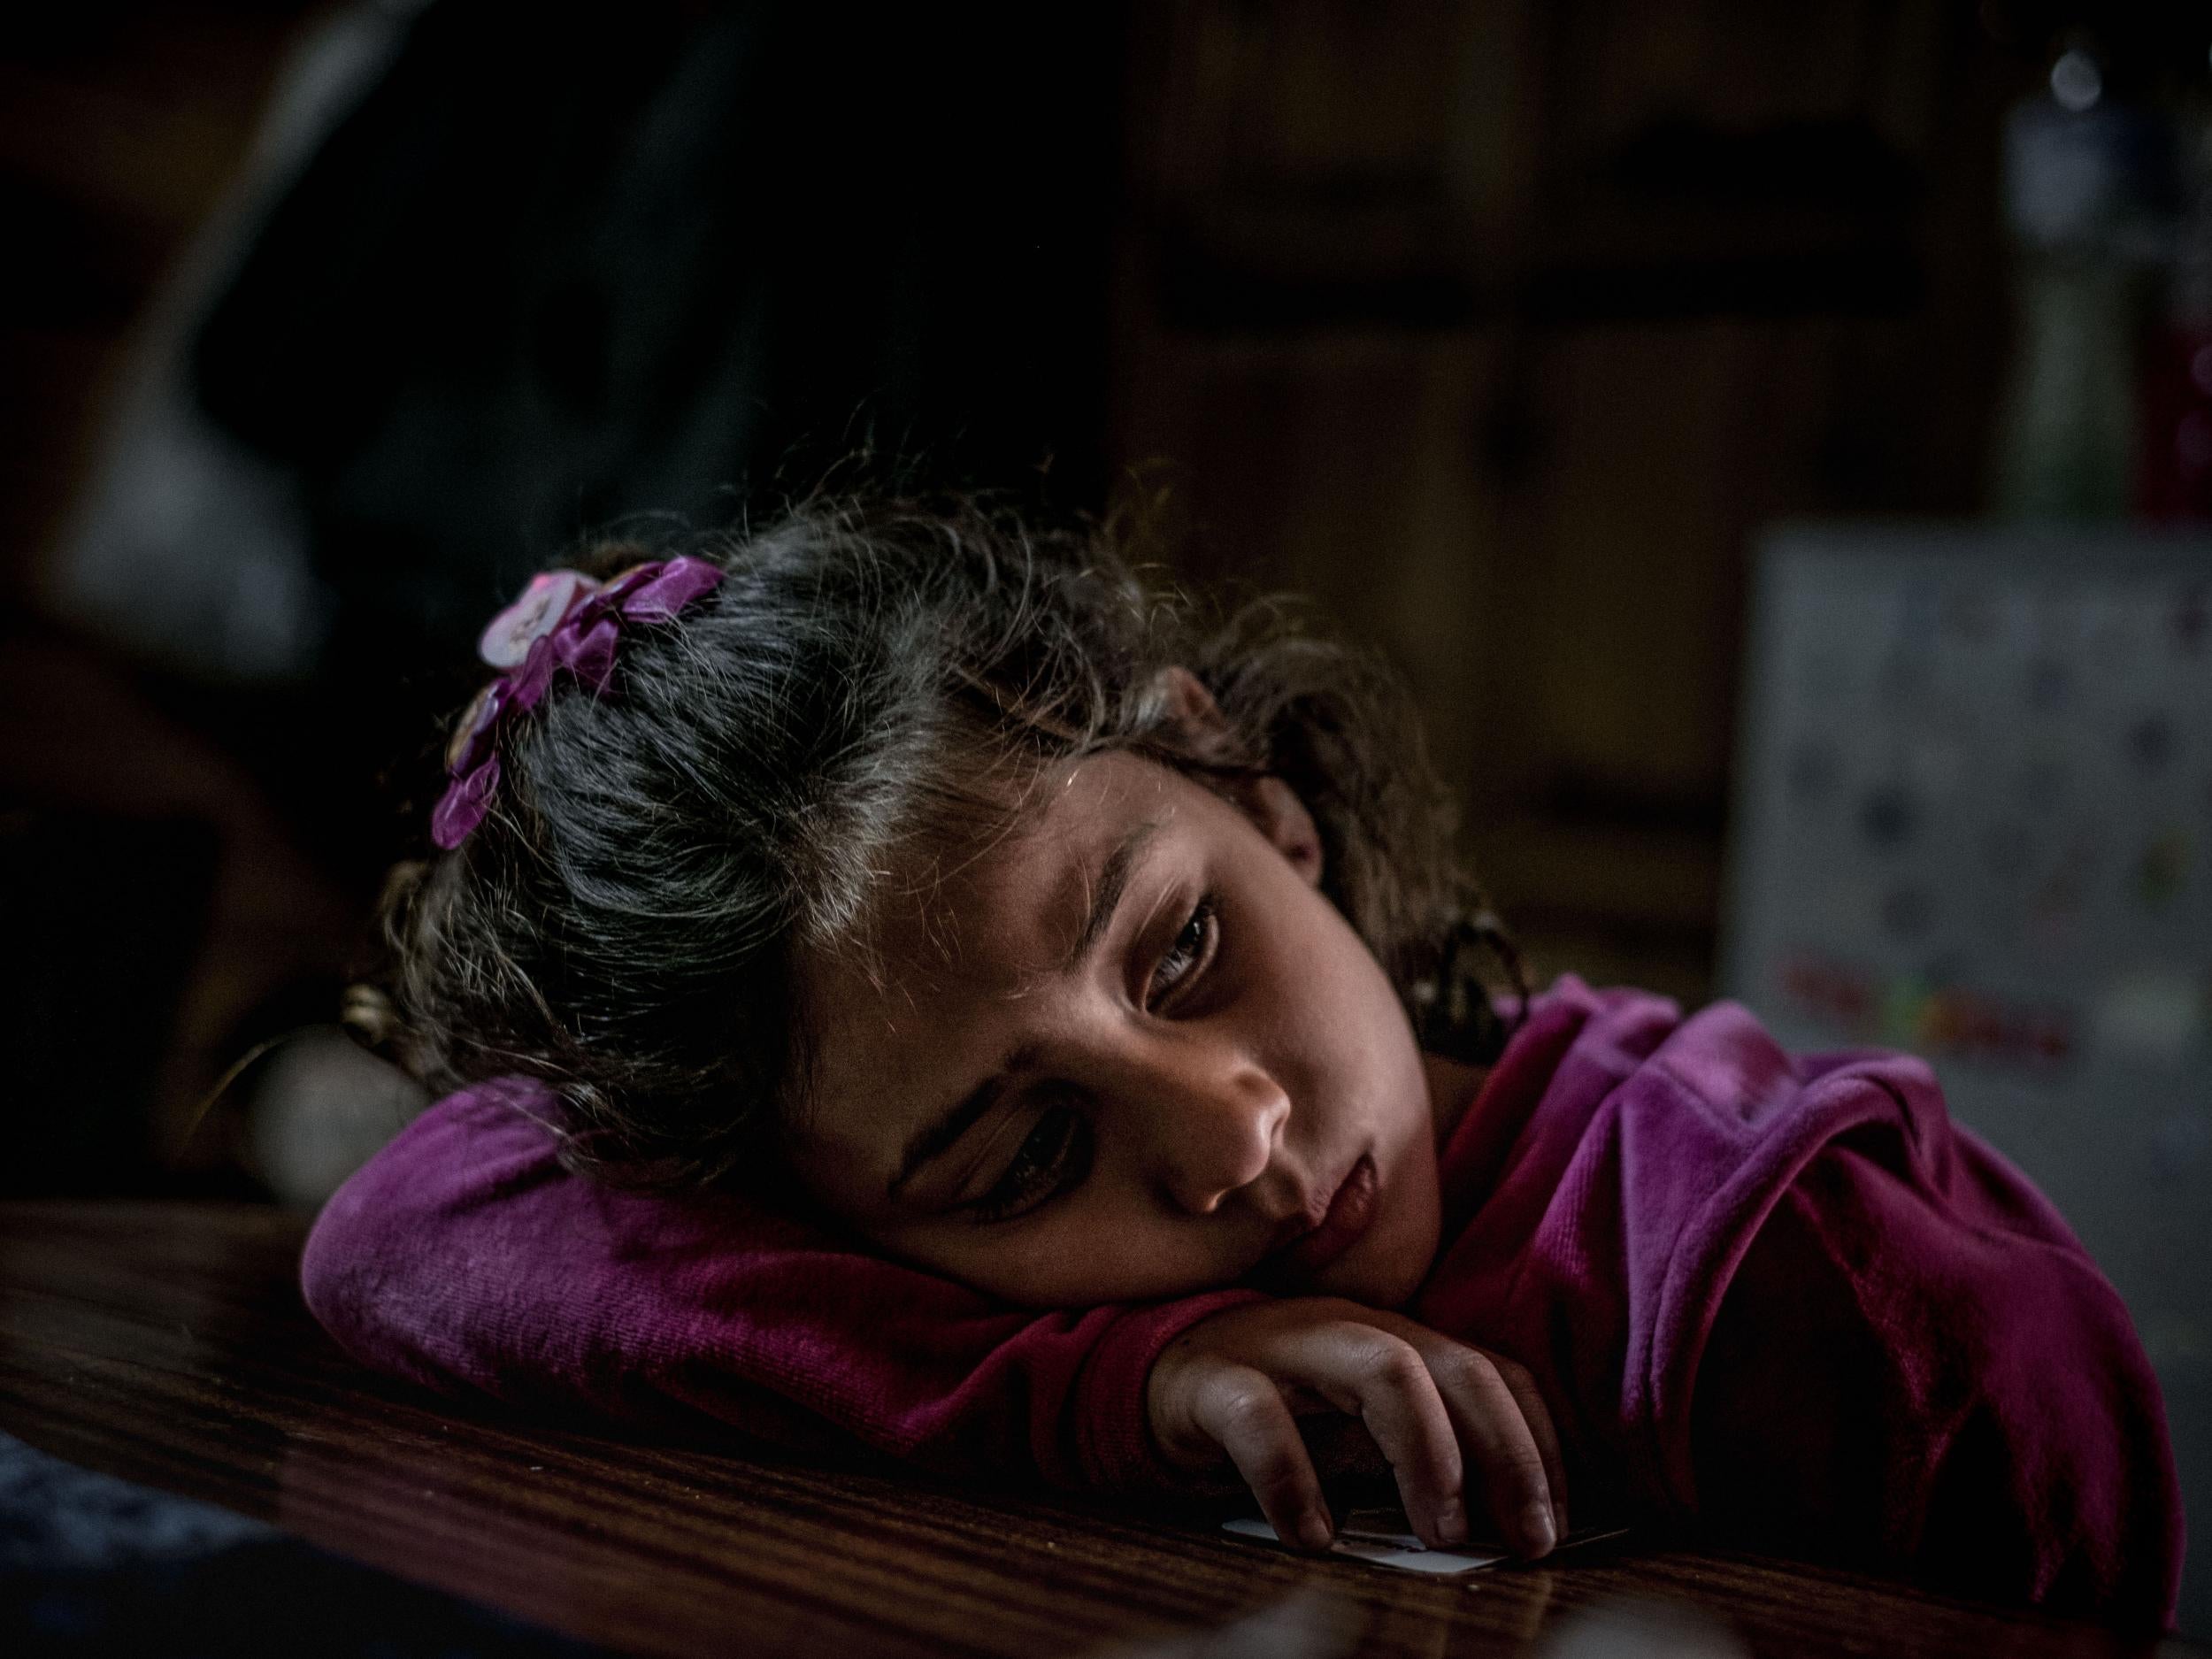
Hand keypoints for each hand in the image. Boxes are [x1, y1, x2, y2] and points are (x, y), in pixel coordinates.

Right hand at [1147, 1299, 1567, 1556]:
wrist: (1147, 1382)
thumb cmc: (1273, 1414)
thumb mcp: (1357, 1433)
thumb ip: (1418, 1458)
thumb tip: (1502, 1525)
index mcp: (1395, 1338)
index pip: (1492, 1373)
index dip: (1538, 1445)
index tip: (1554, 1524)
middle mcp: (1350, 1329)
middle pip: (1453, 1365)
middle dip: (1506, 1451)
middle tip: (1526, 1539)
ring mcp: (1283, 1345)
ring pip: (1381, 1367)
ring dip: (1428, 1451)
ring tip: (1442, 1531)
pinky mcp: (1213, 1378)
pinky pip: (1259, 1416)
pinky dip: (1292, 1478)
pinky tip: (1313, 1536)